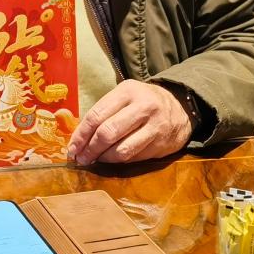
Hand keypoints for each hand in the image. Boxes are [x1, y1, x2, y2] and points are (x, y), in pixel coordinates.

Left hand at [67, 80, 191, 164]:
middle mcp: (143, 107)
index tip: (72, 148)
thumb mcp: (125, 96)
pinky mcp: (161, 144)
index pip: (97, 115)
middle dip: (90, 149)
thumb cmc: (143, 102)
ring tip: (96, 160)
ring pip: (121, 150)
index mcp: (128, 91)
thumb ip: (104, 112)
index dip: (81, 135)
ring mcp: (154, 126)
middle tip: (81, 159)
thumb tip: (79, 138)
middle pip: (108, 133)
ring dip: (104, 159)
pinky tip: (113, 159)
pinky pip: (133, 158)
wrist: (180, 108)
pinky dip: (119, 162)